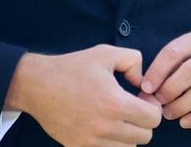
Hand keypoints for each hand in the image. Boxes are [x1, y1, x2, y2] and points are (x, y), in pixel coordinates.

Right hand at [6, 46, 161, 146]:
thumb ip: (134, 61)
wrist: (37, 85)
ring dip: (129, 134)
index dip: (153, 106)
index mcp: (115, 103)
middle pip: (145, 136)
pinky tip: (106, 126)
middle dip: (143, 121)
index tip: (142, 97)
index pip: (153, 119)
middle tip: (132, 107)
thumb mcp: (107, 53)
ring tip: (119, 117)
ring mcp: (91, 141)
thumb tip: (143, 82)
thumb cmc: (73, 67)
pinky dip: (112, 143)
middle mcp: (105, 127)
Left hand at [141, 30, 190, 129]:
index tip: (146, 87)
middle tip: (159, 101)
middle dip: (170, 89)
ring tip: (169, 113)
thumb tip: (147, 87)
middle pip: (190, 71)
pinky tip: (185, 122)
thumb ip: (170, 64)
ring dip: (181, 106)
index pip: (174, 52)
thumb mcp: (190, 52)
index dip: (157, 71)